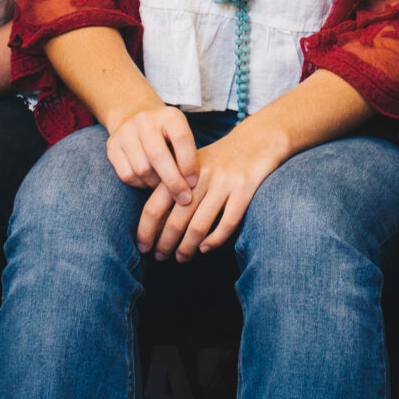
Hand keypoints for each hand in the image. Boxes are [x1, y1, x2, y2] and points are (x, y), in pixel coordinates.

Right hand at [105, 102, 199, 205]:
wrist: (135, 117)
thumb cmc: (167, 136)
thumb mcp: (182, 138)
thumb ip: (189, 157)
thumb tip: (192, 188)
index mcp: (169, 115)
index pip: (181, 138)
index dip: (189, 164)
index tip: (193, 183)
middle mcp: (145, 120)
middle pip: (158, 155)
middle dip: (173, 182)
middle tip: (184, 199)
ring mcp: (126, 132)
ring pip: (142, 169)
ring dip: (155, 184)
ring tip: (164, 185)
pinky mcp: (112, 146)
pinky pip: (127, 175)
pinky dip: (140, 184)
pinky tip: (148, 181)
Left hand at [140, 118, 286, 260]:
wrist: (256, 140)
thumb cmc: (218, 160)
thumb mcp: (192, 165)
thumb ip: (174, 188)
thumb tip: (153, 226)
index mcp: (182, 170)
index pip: (155, 205)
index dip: (146, 230)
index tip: (142, 247)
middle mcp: (200, 176)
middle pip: (176, 219)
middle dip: (165, 244)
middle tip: (161, 258)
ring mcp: (223, 183)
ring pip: (199, 225)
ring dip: (187, 247)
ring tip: (181, 258)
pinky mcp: (244, 189)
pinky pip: (227, 223)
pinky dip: (214, 240)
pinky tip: (206, 248)